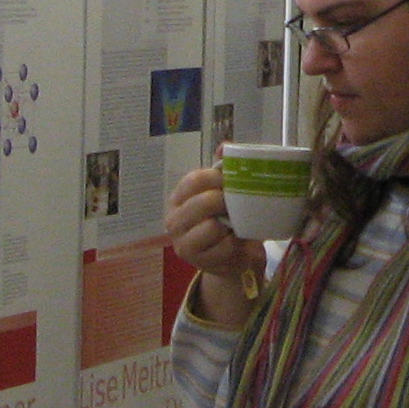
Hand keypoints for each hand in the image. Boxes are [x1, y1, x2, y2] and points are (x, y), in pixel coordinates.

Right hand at [167, 166, 263, 326]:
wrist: (232, 258)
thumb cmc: (227, 221)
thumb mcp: (226, 194)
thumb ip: (224, 170)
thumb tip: (224, 146)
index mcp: (179, 197)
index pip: (194, 180)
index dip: (217, 178)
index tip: (231, 182)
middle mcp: (174, 218)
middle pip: (203, 202)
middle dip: (225, 202)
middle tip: (235, 206)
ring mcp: (182, 242)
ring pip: (212, 226)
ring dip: (229, 226)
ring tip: (232, 226)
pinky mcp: (197, 261)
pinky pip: (223, 247)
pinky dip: (234, 244)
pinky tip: (234, 243)